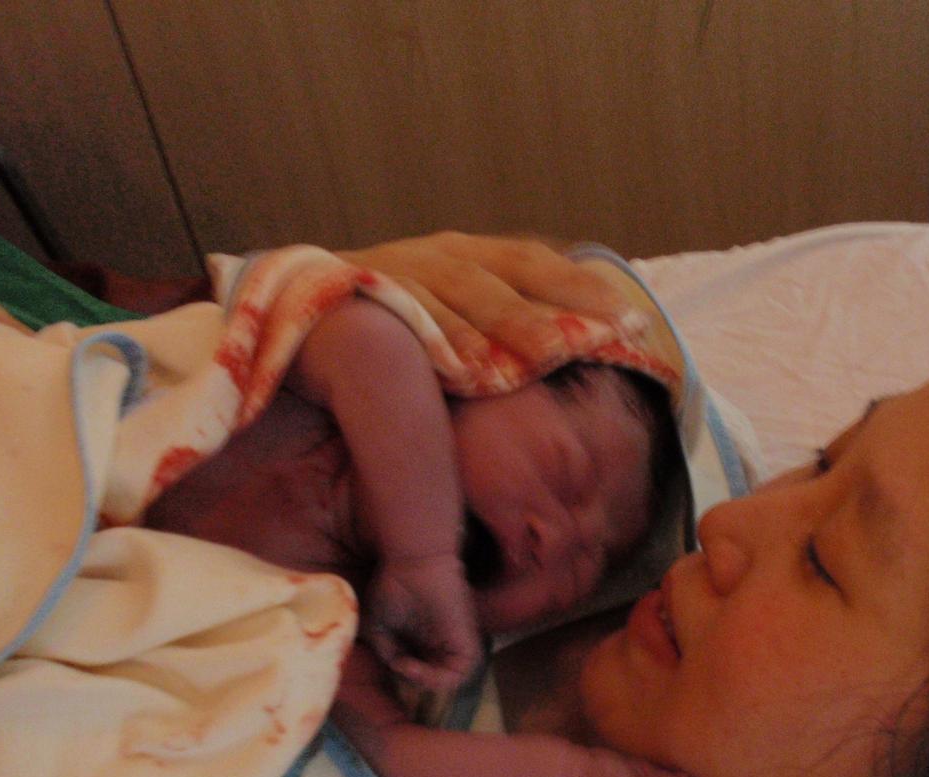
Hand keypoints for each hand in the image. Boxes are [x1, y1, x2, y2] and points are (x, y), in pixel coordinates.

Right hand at [338, 231, 647, 367]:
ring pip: (462, 293)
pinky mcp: (364, 292)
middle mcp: (441, 255)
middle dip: (556, 311)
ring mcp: (402, 269)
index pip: (537, 264)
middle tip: (601, 338)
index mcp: (473, 255)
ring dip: (504, 325)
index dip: (583, 287)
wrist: (297, 301)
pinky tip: (464, 370)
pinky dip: (437, 339)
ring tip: (543, 358)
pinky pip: (405, 316)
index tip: (631, 320)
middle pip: (506, 279)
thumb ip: (505, 324)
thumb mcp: (453, 310)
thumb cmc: (395, 317)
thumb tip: (580, 351)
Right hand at [361, 554, 482, 694]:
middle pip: (436, 678)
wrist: (413, 563)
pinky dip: (438, 679)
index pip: (422, 672)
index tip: (393, 662)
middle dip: (415, 681)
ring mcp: (455, 642)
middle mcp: (443, 643)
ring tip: (407, 668)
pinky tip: (413, 666)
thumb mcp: (380, 625)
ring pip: (451, 680)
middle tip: (399, 666)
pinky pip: (460, 673)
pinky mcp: (465, 640)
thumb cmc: (395, 585)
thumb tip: (396, 667)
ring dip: (426, 683)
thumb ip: (387, 650)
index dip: (406, 676)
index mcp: (427, 640)